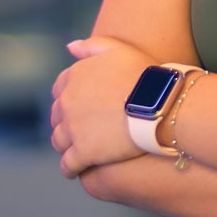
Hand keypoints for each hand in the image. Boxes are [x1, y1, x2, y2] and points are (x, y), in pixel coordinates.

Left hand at [49, 36, 150, 177]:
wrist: (159, 104)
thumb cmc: (144, 75)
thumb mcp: (119, 50)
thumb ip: (92, 46)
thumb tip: (70, 47)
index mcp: (73, 77)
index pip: (59, 90)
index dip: (68, 99)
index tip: (79, 106)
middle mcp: (67, 102)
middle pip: (57, 117)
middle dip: (65, 122)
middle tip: (80, 130)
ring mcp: (73, 128)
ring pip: (59, 141)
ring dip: (65, 145)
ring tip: (76, 151)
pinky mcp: (83, 152)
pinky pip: (67, 164)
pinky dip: (69, 168)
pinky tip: (75, 171)